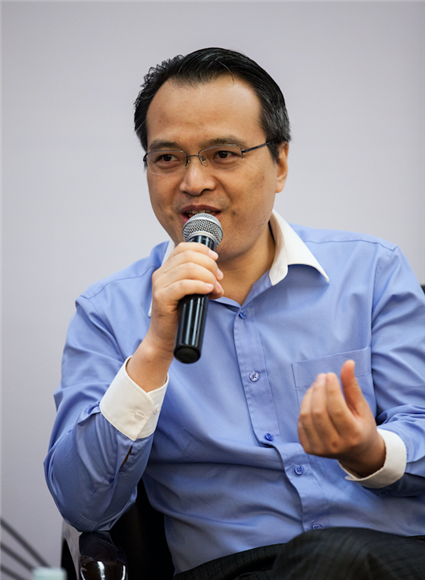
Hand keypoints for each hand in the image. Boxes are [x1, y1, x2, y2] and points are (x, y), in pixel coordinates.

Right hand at [127, 242, 222, 389]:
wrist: (165, 338)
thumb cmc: (180, 315)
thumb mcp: (192, 292)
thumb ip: (201, 279)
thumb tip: (219, 276)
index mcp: (167, 268)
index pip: (184, 247)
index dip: (202, 250)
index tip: (216, 260)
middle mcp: (161, 273)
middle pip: (188, 256)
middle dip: (209, 265)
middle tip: (218, 280)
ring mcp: (159, 285)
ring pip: (188, 268)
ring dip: (207, 276)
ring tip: (215, 288)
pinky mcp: (161, 298)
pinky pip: (183, 285)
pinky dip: (198, 285)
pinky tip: (208, 290)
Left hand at [298, 360, 384, 476]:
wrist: (357, 453)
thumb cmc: (361, 426)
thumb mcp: (361, 407)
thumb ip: (352, 386)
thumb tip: (348, 363)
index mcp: (353, 435)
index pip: (337, 409)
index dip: (331, 389)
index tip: (330, 374)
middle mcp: (335, 445)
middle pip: (319, 412)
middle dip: (318, 390)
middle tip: (322, 376)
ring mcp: (320, 449)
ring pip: (306, 416)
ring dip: (309, 396)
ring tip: (316, 385)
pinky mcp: (308, 449)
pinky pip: (300, 423)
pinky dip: (305, 407)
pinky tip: (312, 399)